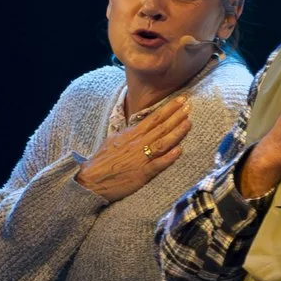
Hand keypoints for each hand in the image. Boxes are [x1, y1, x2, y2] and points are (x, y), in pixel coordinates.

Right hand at [74, 98, 190, 201]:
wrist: (91, 179)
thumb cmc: (103, 160)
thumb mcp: (114, 140)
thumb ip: (130, 132)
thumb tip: (142, 124)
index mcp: (131, 134)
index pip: (153, 118)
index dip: (169, 108)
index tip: (182, 100)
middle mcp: (137, 144)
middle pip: (160, 127)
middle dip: (176, 116)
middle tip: (190, 106)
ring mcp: (140, 158)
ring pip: (162, 143)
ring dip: (176, 132)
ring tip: (189, 123)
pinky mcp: (142, 173)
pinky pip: (157, 164)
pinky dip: (168, 157)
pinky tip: (179, 150)